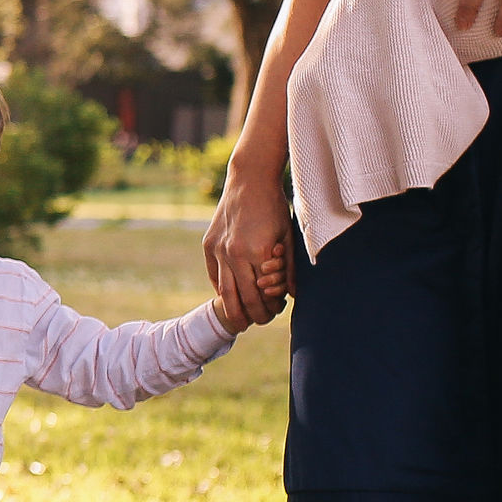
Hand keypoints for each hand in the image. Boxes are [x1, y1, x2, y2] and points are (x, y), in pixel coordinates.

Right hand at [203, 167, 291, 329]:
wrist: (249, 180)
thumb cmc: (274, 206)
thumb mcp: (288, 237)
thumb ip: (289, 268)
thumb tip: (292, 295)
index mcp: (257, 253)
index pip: (263, 294)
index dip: (271, 307)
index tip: (278, 310)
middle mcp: (234, 254)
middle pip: (242, 299)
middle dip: (253, 315)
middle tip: (261, 321)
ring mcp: (218, 250)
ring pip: (224, 292)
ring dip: (234, 309)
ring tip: (242, 319)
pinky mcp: (208, 245)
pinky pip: (214, 275)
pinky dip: (222, 289)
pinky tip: (231, 295)